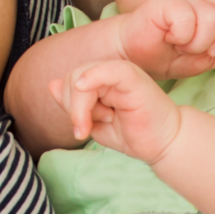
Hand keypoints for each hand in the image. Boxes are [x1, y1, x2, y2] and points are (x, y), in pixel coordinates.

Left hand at [60, 58, 182, 162]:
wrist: (163, 144)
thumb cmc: (133, 134)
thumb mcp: (95, 122)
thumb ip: (74, 105)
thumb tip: (51, 84)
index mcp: (100, 81)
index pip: (69, 82)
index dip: (67, 105)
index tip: (81, 130)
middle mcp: (109, 73)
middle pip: (73, 77)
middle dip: (71, 106)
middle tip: (83, 130)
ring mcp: (121, 73)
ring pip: (83, 75)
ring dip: (80, 105)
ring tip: (94, 125)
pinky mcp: (133, 77)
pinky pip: (107, 70)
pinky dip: (91, 77)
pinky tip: (83, 88)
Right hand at [114, 0, 214, 79]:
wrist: (134, 57)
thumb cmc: (168, 56)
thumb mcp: (206, 60)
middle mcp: (202, 0)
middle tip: (206, 50)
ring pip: (212, 18)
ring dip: (199, 43)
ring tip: (182, 46)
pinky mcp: (166, 2)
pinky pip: (187, 19)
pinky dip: (182, 37)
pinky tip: (169, 38)